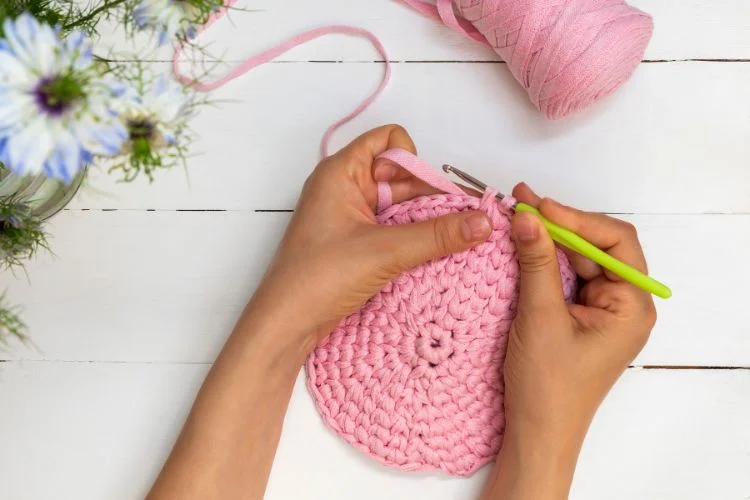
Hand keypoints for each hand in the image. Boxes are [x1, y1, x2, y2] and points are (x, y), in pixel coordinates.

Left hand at [248, 125, 491, 348]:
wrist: (286, 324)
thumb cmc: (318, 277)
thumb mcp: (384, 251)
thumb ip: (437, 235)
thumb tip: (483, 222)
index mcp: (341, 173)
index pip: (388, 140)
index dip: (414, 160)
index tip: (430, 193)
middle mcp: (345, 188)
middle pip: (401, 175)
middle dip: (432, 195)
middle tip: (469, 219)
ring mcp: (350, 216)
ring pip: (400, 205)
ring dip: (426, 219)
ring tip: (461, 238)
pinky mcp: (356, 242)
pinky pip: (393, 228)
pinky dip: (414, 237)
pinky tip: (436, 253)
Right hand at [483, 183, 656, 498]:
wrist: (537, 432)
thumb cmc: (548, 387)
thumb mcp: (540, 317)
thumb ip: (536, 263)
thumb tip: (526, 217)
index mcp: (631, 306)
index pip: (615, 243)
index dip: (577, 219)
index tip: (539, 207)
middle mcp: (624, 304)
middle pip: (597, 247)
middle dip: (560, 224)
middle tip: (521, 203)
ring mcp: (602, 310)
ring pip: (579, 259)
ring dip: (549, 239)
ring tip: (517, 216)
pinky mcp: (581, 316)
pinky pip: (567, 277)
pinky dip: (545, 260)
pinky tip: (523, 244)